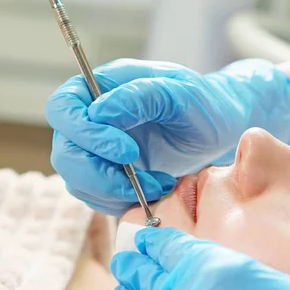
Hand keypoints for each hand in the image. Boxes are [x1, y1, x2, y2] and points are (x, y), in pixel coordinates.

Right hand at [46, 58, 289, 215]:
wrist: (225, 130)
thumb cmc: (207, 104)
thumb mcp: (183, 94)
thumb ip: (143, 96)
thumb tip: (100, 112)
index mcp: (106, 88)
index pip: (64, 108)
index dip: (85, 133)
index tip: (127, 151)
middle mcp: (96, 119)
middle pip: (66, 151)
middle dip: (99, 173)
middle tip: (142, 181)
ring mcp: (102, 150)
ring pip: (78, 179)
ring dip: (114, 191)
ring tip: (159, 185)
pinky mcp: (114, 176)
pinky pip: (99, 197)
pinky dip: (123, 201)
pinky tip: (158, 191)